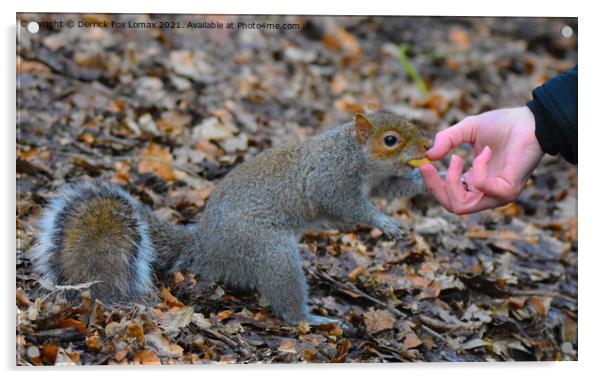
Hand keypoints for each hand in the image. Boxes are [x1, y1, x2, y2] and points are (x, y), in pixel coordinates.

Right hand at [419, 107, 543, 213]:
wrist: (531, 120)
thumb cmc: (503, 125)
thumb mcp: (466, 130)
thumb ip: (447, 140)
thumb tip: (428, 155)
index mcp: (476, 183)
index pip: (449, 197)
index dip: (433, 184)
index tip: (423, 165)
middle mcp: (487, 193)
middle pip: (452, 207)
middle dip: (436, 187)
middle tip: (428, 165)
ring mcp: (498, 195)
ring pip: (462, 205)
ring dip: (454, 179)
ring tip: (457, 157)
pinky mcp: (508, 191)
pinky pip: (481, 187)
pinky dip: (478, 167)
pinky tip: (487, 151)